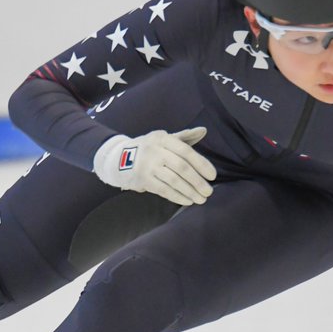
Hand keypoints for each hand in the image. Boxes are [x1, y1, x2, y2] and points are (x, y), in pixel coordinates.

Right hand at [93, 128, 216, 205]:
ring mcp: (147, 166)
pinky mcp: (142, 180)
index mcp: (163, 138)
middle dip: (197, 181)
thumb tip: (204, 130)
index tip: (213, 176)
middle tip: (209, 192)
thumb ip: (185, 136)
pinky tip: (188, 201)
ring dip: (190, 191)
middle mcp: (155, 150)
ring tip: (201, 199)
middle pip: (181, 167)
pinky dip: (177, 196)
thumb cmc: (150, 148)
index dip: (201, 164)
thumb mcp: (164, 139)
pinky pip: (163, 190)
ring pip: (173, 181)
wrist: (119, 158)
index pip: (186, 151)